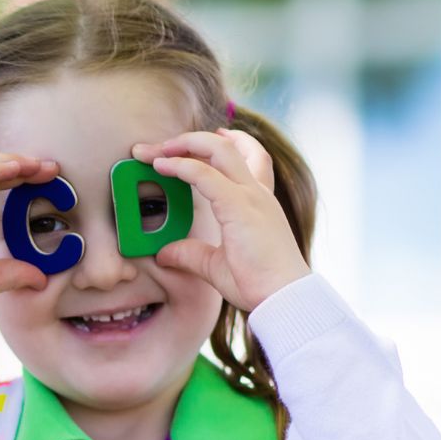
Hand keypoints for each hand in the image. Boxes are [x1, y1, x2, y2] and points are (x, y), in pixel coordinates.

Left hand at [132, 129, 309, 310]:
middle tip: (160, 147)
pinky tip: (161, 166)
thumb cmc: (259, 283)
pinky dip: (181, 166)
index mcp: (257, 202)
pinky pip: (205, 175)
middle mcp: (256, 192)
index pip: (244, 156)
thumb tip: (163, 253)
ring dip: (184, 144)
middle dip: (190, 141)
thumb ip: (191, 254)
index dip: (221, 143)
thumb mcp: (215, 266)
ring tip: (157, 150)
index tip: (189, 145)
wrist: (283, 298)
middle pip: (227, 146)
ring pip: (218, 149)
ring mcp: (250, 196)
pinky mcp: (240, 206)